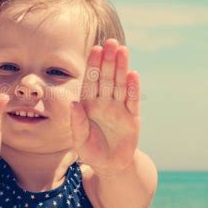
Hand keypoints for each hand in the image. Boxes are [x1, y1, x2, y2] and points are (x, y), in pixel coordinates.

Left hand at [70, 39, 139, 175]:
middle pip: (107, 77)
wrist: (110, 165)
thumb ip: (76, 122)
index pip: (91, 81)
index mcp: (89, 105)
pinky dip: (133, 88)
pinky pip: (132, 100)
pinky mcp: (132, 117)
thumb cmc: (91, 151)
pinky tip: (133, 74)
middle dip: (108, 60)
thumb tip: (74, 103)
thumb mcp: (80, 140)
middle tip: (111, 42)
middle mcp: (104, 102)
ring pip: (120, 84)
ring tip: (123, 50)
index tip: (95, 49)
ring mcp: (118, 108)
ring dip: (122, 68)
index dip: (93, 66)